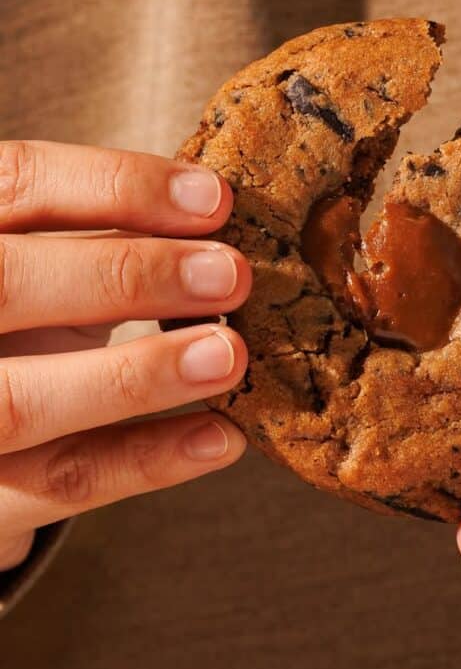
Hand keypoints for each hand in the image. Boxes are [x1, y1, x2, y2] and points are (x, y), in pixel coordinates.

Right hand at [0, 141, 250, 570]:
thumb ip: (97, 240)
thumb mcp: (39, 268)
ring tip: (229, 357)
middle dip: (125, 275)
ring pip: (23, 401)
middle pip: (4, 285)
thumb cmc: (17, 328)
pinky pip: (59, 483)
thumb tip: (215, 224)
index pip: (14, 186)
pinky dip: (146, 461)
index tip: (214, 198)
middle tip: (230, 275)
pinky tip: (220, 437)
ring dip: (138, 377)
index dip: (114, 186)